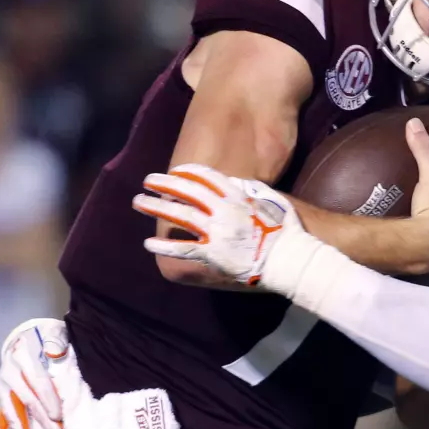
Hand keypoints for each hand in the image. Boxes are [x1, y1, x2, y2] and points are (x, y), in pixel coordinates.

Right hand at [0, 319, 65, 428]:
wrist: (20, 343)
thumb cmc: (42, 342)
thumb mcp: (53, 334)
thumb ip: (56, 340)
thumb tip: (56, 351)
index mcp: (21, 358)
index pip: (37, 381)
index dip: (48, 399)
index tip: (58, 416)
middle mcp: (8, 374)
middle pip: (26, 400)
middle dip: (41, 419)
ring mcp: (2, 389)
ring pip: (10, 413)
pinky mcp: (0, 400)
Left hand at [133, 165, 299, 284]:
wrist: (289, 258)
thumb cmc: (287, 230)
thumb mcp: (273, 200)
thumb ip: (252, 190)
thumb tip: (238, 182)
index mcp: (239, 195)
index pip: (208, 177)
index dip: (189, 172)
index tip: (176, 171)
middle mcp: (224, 209)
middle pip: (188, 191)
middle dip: (165, 184)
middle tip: (148, 180)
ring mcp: (217, 231)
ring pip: (180, 215)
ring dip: (157, 207)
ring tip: (139, 202)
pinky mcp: (213, 253)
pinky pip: (184, 248)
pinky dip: (165, 245)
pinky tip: (149, 243)